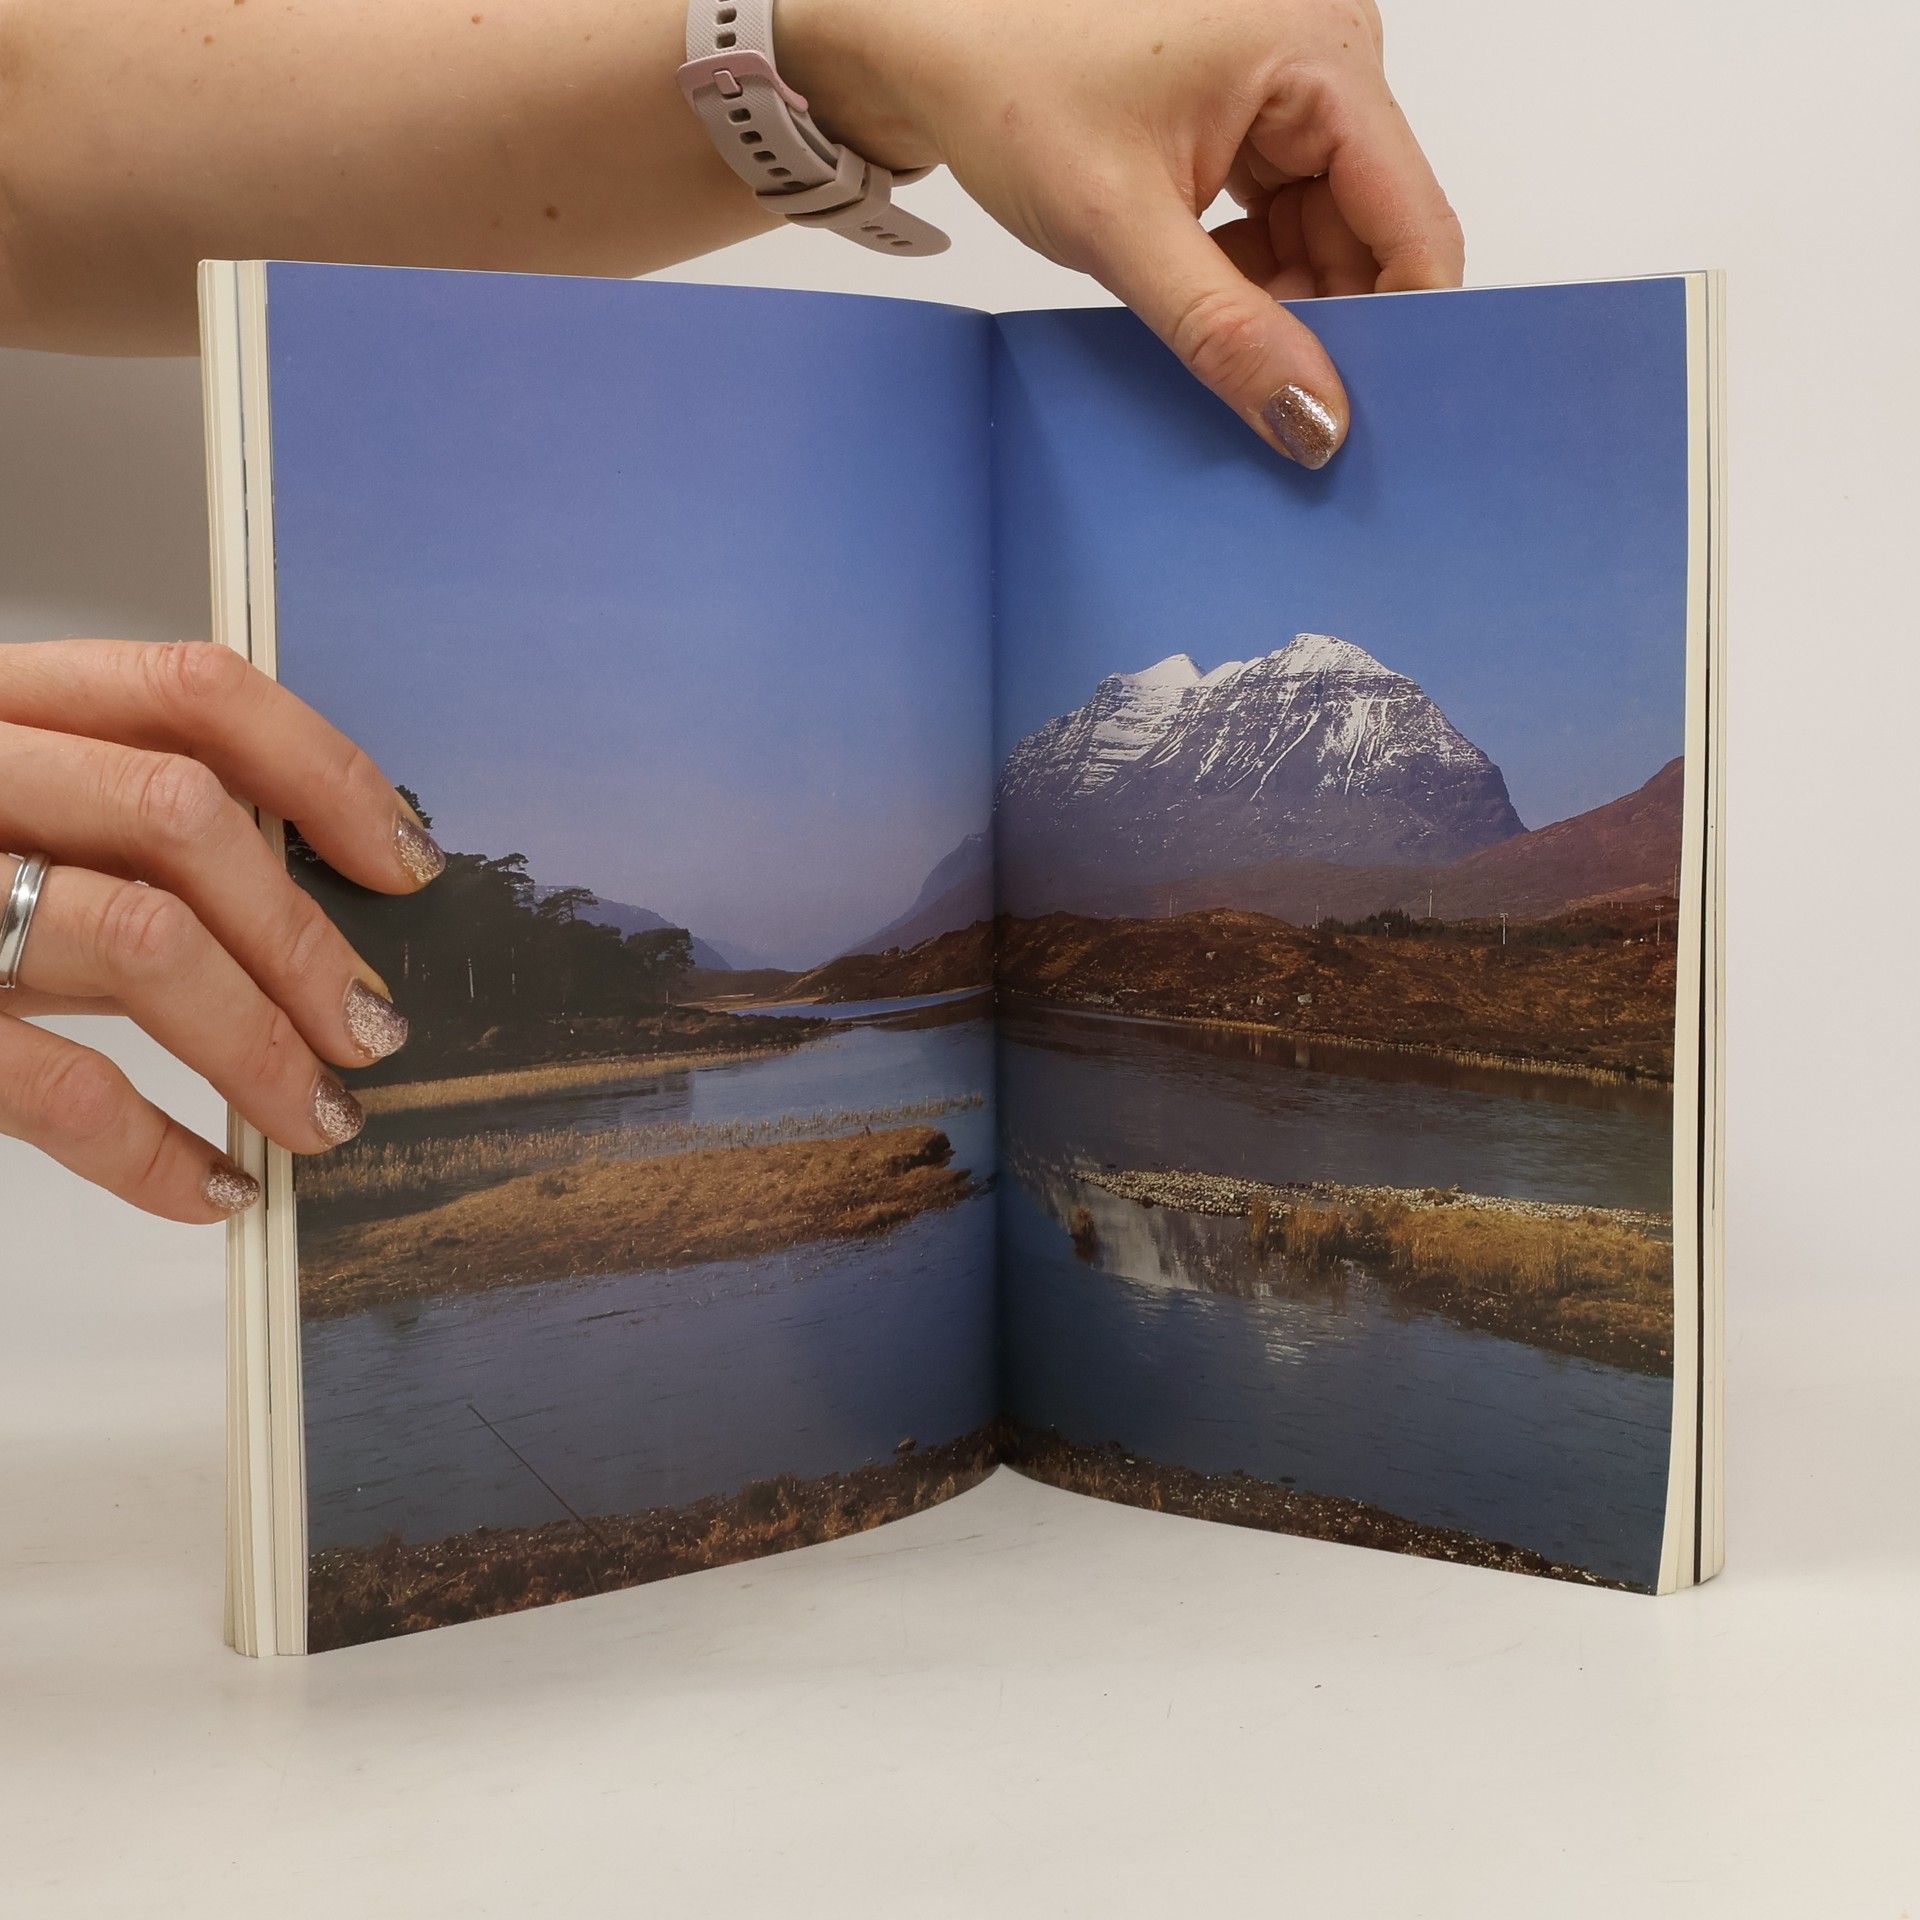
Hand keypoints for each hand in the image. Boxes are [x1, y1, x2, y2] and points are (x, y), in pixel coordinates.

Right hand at [0, 640, 443, 1220]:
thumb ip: (103, 817)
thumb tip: (289, 899)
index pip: (192, 691)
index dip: (324, 772)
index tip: (404, 860)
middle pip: (184, 821)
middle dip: (305, 941)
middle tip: (373, 1031)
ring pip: (139, 940)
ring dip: (262, 1046)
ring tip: (322, 1117)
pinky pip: (57, 1085)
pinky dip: (158, 1150)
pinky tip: (213, 1185)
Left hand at [785, 0, 1462, 466]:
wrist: (924, 39)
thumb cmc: (1006, 86)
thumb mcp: (1121, 228)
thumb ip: (1225, 335)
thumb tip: (1314, 424)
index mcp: (1321, 52)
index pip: (1414, 220)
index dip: (1400, 329)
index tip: (1363, 419)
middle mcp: (1325, 55)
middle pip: (1372, 232)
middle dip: (1328, 325)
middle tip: (1277, 410)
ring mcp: (1288, 85)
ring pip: (1325, 235)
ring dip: (1280, 306)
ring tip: (1215, 347)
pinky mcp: (1248, 115)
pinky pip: (1281, 218)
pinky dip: (1249, 277)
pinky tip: (1199, 305)